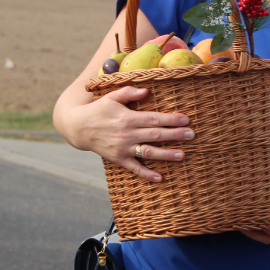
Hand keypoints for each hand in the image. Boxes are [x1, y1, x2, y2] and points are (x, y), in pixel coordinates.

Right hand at [61, 86, 192, 182]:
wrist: (78, 127)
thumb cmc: (98, 109)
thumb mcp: (112, 96)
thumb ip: (129, 92)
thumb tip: (147, 91)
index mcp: (128, 117)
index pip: (154, 118)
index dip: (171, 119)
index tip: (186, 119)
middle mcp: (127, 134)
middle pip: (155, 134)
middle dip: (174, 135)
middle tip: (191, 135)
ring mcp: (123, 148)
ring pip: (148, 152)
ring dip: (166, 154)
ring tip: (182, 155)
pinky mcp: (118, 159)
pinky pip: (134, 168)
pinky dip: (147, 173)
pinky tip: (160, 177)